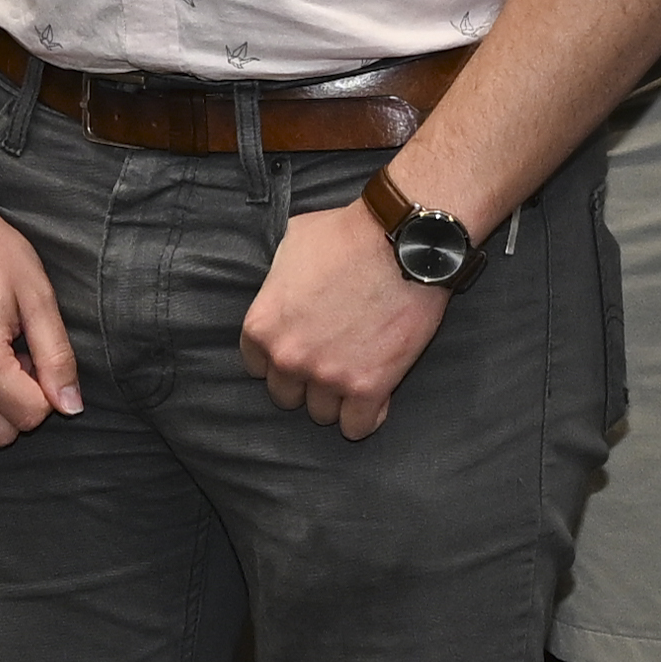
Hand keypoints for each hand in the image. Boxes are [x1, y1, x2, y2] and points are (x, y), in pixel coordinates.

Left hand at [240, 196, 447, 441]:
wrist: (403, 241)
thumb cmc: (348, 234)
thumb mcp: (293, 244)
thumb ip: (279, 279)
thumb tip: (283, 287)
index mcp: (262, 326)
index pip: (257, 367)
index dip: (281, 358)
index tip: (302, 349)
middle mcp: (288, 358)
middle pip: (287, 395)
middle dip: (306, 380)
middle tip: (332, 359)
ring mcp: (327, 376)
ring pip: (321, 413)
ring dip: (336, 399)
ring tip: (356, 375)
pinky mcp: (368, 388)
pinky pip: (356, 427)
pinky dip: (365, 417)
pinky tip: (374, 399)